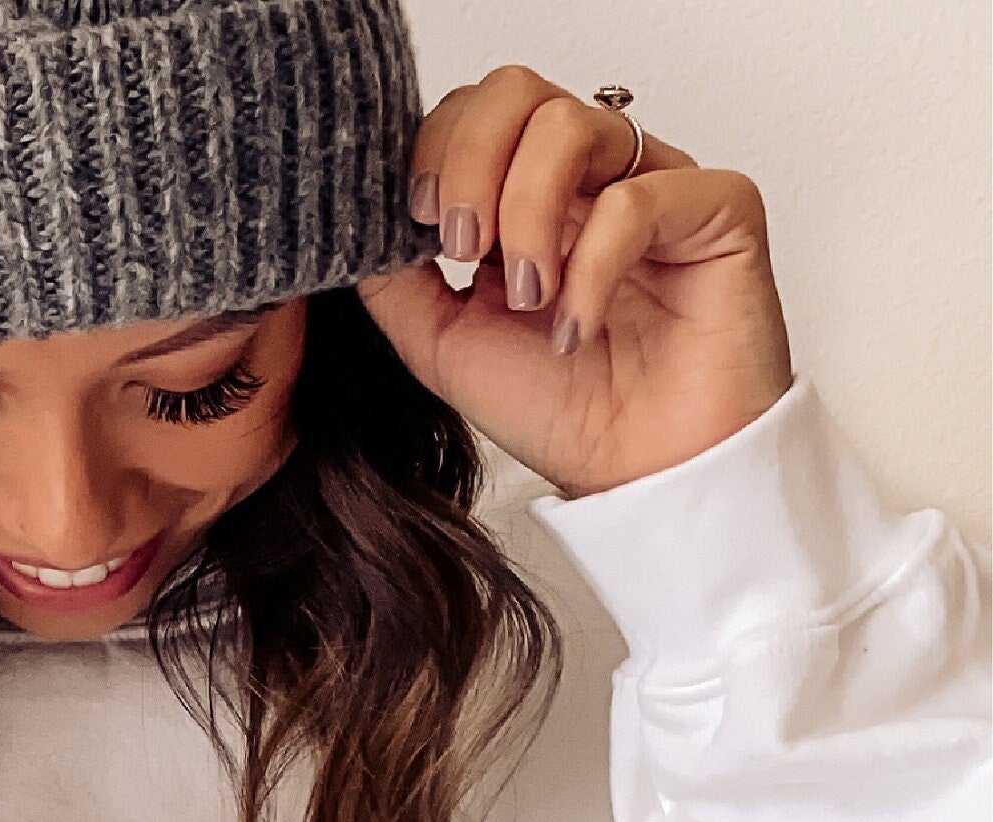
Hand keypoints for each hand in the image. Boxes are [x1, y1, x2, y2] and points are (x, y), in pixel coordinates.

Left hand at [357, 68, 792, 496]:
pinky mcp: (718, 209)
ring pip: (572, 125)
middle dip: (470, 163)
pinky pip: (639, 197)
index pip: (473, 113)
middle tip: (465, 250)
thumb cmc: (557, 408)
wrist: (636, 474)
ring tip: (528, 297)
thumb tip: (359, 225)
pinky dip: (590, 267)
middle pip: (517, 92)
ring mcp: (655, 182)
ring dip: (526, 214)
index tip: (419, 223)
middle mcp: (590, 176)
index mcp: (527, 193)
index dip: (435, 151)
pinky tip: (578, 326)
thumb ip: (397, 278)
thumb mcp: (440, 342)